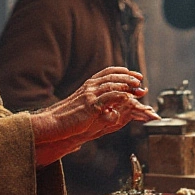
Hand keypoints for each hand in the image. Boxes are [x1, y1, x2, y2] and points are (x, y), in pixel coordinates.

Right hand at [31, 68, 157, 162]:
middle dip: (129, 77)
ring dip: (128, 85)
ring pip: (113, 84)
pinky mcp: (91, 105)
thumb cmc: (68, 118)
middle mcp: (89, 87)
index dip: (123, 72)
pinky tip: (128, 97)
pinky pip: (109, 97)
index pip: (108, 72)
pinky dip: (120, 96)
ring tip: (138, 88)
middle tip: (140, 80)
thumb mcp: (84, 106)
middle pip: (113, 76)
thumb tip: (109, 106)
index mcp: (88, 85)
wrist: (53, 123)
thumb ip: (96, 102)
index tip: (135, 74)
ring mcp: (90, 95)